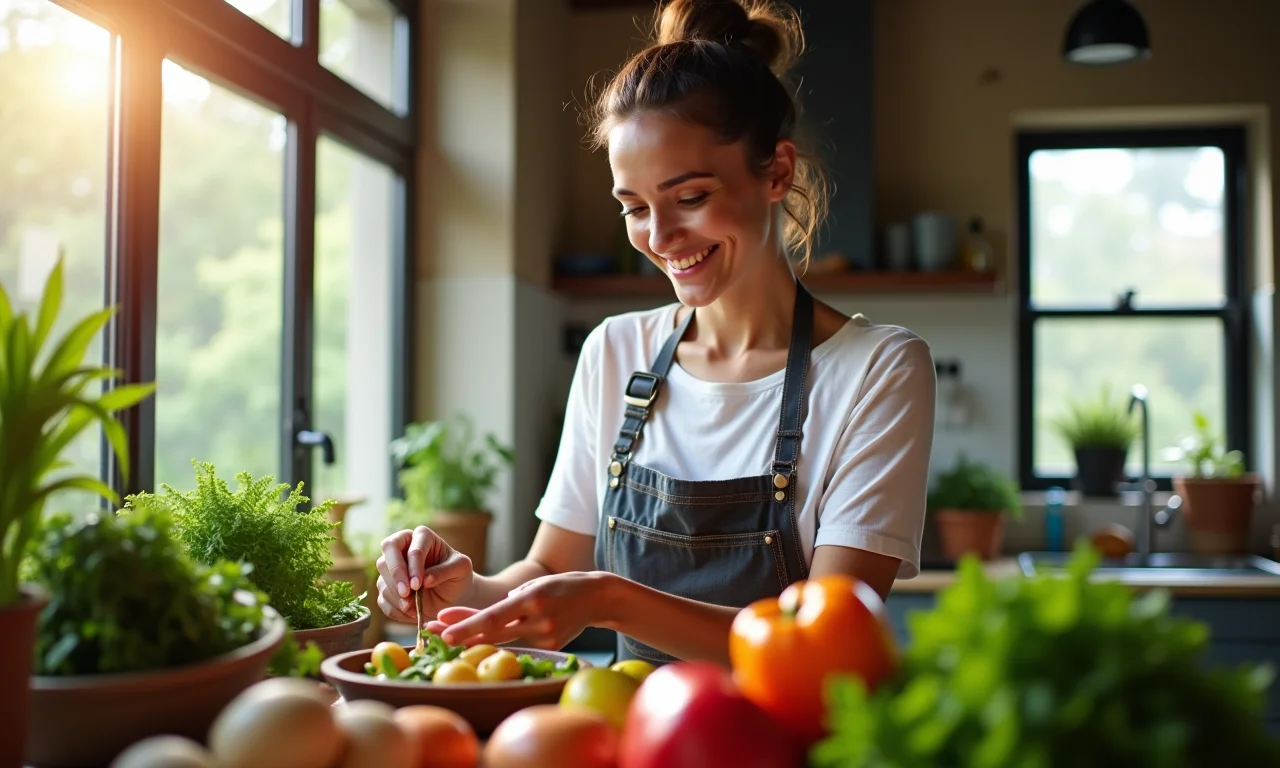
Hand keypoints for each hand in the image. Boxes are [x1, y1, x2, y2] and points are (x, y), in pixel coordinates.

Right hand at [375, 526, 474, 622]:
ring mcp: (391, 568)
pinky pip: (382, 599)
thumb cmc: (458, 576)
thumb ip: (445, 571)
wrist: (452, 596)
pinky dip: (394, 609)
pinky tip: (410, 613)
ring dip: (396, 596)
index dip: (413, 566)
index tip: (418, 584)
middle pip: (387, 554)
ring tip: (414, 608)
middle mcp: (402, 548)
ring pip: (382, 579)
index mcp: (422, 536)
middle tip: (406, 594)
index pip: (410, 547)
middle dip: (396, 576)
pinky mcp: (387, 588)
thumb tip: (426, 579)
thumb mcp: (461, 569)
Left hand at [425, 571, 616, 649]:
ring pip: (504, 639)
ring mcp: (545, 637)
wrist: (599, 598)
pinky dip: (512, 634)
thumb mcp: (538, 582)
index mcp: (532, 599)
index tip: (443, 629)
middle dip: (461, 634)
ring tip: (452, 634)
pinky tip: (511, 626)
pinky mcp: (551, 647)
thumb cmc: (565, 585)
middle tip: (433, 634)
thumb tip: (493, 613)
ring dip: (478, 638)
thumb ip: (515, 598)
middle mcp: (538, 620)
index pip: (493, 616)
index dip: (466, 625)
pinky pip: (522, 641)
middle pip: (493, 633)